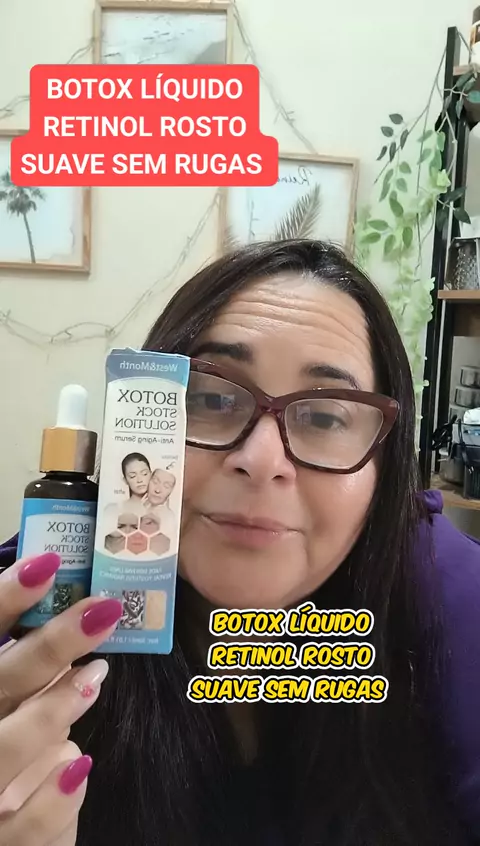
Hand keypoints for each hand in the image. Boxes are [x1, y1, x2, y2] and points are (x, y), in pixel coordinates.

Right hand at [0, 551, 122, 845]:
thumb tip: (77, 606)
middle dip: (47, 647)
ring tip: (93, 678)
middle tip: (102, 610)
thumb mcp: (9, 695)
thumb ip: (27, 665)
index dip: (3, 598)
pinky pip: (26, 824)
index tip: (48, 563)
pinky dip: (54, 797)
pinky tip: (80, 762)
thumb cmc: (6, 745)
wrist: (0, 814)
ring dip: (47, 714)